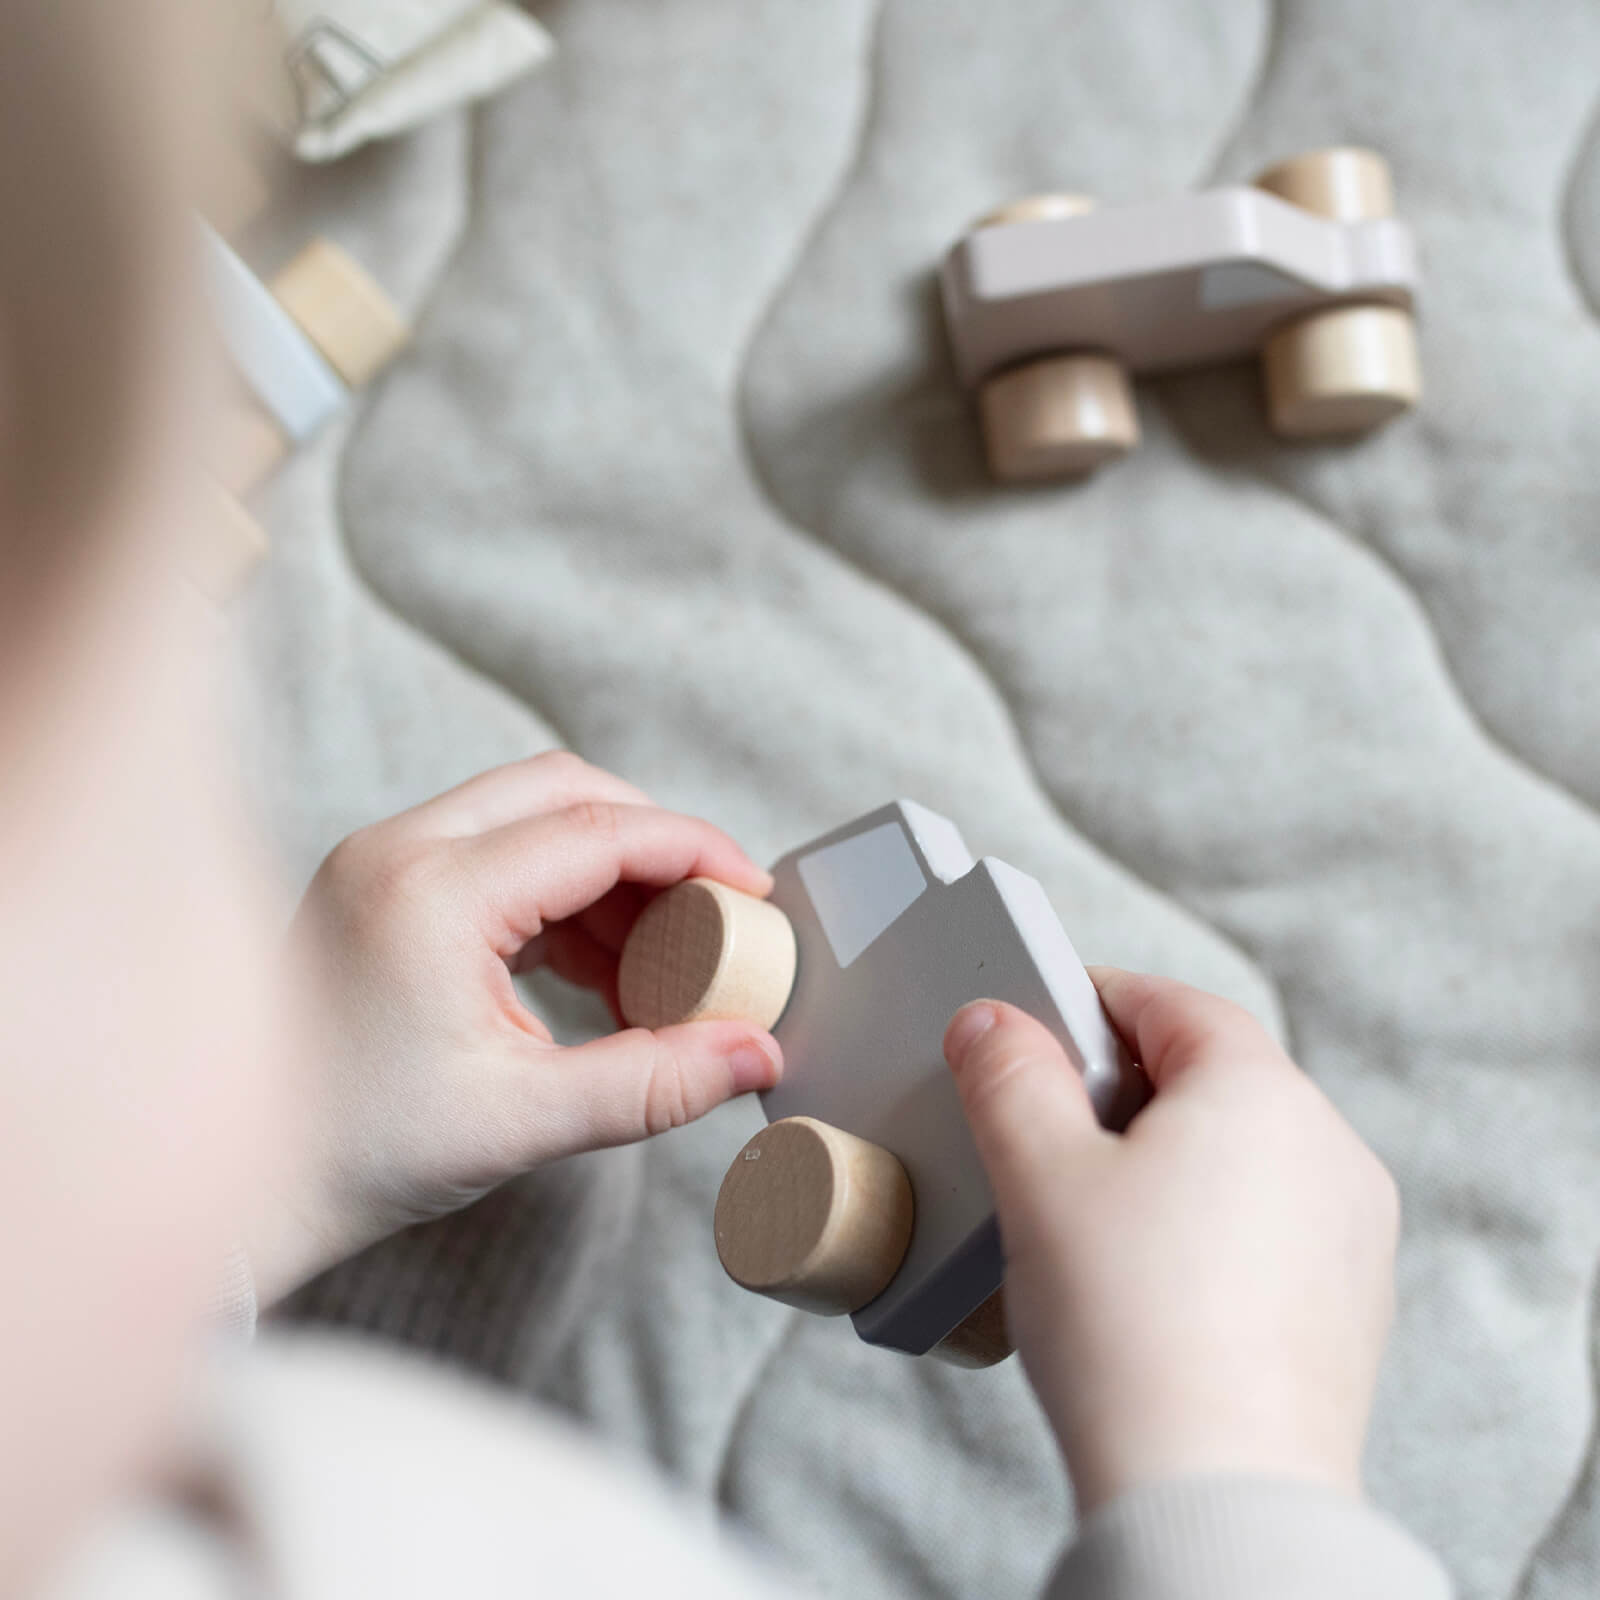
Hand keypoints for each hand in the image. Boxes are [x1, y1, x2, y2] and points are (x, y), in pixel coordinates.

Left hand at [248, 753, 782, 1302]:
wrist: (245, 1185)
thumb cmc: (359, 1153)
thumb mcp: (521, 1121)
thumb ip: (652, 1083)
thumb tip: (755, 1052)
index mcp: (429, 893)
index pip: (595, 831)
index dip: (692, 851)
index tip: (754, 891)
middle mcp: (398, 851)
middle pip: (564, 790)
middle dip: (653, 841)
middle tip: (716, 907)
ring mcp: (382, 861)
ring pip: (530, 814)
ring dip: (609, 869)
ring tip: (664, 955)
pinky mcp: (382, 885)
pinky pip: (497, 853)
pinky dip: (563, 894)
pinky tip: (602, 966)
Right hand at [943, 972, 1397, 1513]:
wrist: (1214, 1495)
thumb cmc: (1131, 1329)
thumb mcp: (1038, 1175)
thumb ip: (1008, 1077)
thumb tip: (992, 1024)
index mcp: (1261, 1091)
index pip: (1172, 1004)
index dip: (1092, 1001)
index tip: (1034, 1023)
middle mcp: (1328, 1146)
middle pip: (1210, 1074)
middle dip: (1121, 1085)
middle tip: (1042, 1124)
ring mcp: (1351, 1229)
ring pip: (1240, 1150)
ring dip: (1164, 1155)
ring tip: (1086, 1212)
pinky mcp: (1350, 1302)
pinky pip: (1267, 1222)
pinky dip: (1205, 1222)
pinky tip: (1144, 1276)